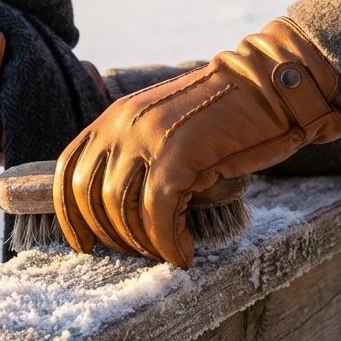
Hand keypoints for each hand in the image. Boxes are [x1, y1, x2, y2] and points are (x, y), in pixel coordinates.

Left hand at [53, 17, 340, 266]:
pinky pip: (158, 216)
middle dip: (111, 235)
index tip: (82, 244)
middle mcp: (122, 125)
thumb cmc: (226, 116)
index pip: (69, 169)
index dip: (69, 214)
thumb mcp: (167, 127)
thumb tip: (123, 213)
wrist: (271, 86)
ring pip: (121, 210)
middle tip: (139, 254)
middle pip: (90, 196)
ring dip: (142, 243)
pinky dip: (168, 243)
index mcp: (114, 117)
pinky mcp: (178, 157)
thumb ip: (140, 155)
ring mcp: (148, 139)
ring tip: (166, 252)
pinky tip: (184, 253)